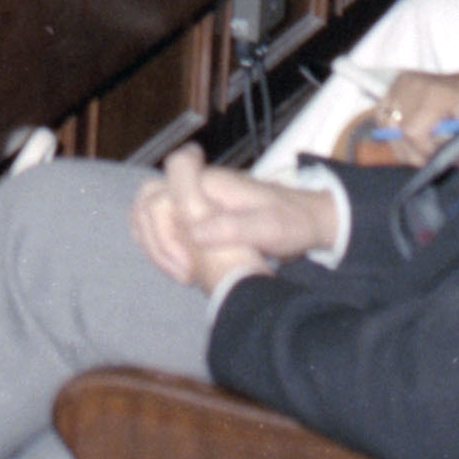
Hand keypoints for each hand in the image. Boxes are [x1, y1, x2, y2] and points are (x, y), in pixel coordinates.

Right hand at [132, 146, 343, 290]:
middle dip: (154, 238)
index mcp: (211, 183)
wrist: (310, 222)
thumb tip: (195, 232)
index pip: (162, 186)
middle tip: (182, 272)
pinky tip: (183, 271)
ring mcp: (195, 203)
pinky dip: (164, 249)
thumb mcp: (271, 227)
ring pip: (150, 215)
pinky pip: (163, 228)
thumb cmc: (293, 222)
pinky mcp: (197, 219)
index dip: (162, 216)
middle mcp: (197, 188)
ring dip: (156, 246)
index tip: (185, 253)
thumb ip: (234, 227)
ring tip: (183, 275)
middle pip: (148, 200)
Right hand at [353, 57, 458, 147]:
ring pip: (387, 123)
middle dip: (412, 149)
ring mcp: (403, 81)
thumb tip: (440, 164)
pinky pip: (384, 113)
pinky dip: (394, 127)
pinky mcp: (398, 82)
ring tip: (423, 142)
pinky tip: (410, 131)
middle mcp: (414, 84)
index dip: (423, 151)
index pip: (412, 132)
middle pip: (396, 130)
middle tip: (431, 154)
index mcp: (437, 95)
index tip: (438, 157)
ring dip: (402, 140)